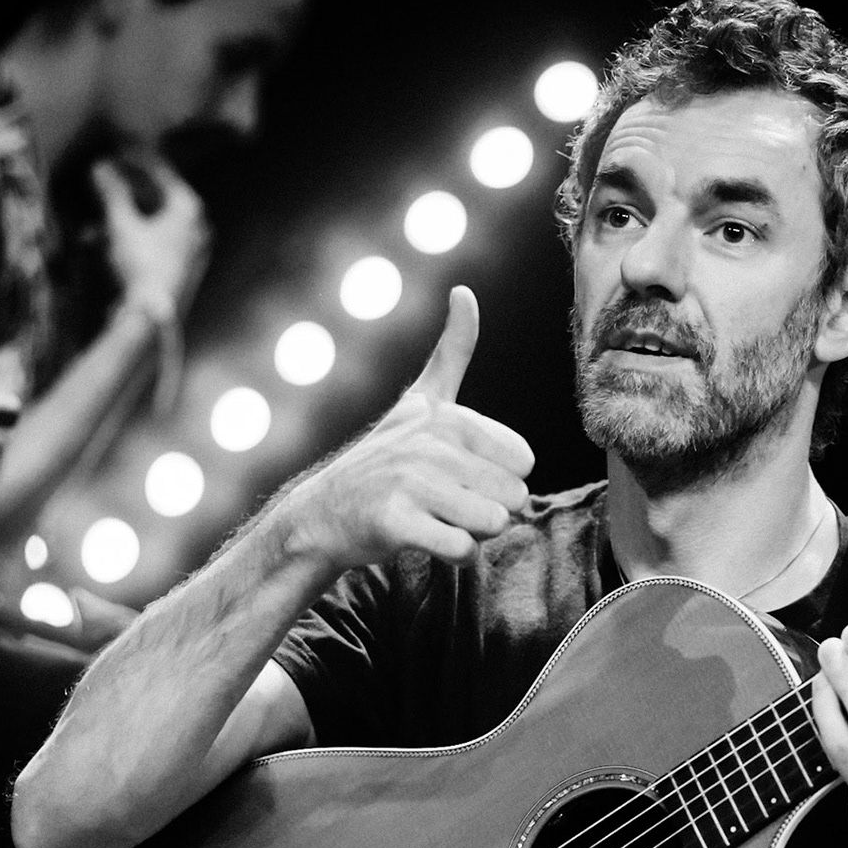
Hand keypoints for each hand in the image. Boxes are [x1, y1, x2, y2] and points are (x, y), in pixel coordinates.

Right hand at [92, 154, 209, 315]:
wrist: (156, 315)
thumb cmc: (143, 265)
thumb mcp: (123, 224)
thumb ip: (112, 193)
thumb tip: (100, 167)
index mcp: (189, 208)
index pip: (161, 171)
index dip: (135, 158)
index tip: (116, 148)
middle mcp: (197, 224)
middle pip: (158, 195)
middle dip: (126, 187)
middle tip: (103, 175)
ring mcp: (192, 246)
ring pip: (154, 218)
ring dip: (123, 213)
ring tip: (97, 213)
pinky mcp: (182, 265)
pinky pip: (155, 239)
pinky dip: (131, 234)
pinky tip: (103, 240)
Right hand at [275, 287, 534, 572]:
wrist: (324, 514)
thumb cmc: (386, 461)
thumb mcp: (420, 400)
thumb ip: (452, 352)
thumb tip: (464, 291)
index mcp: (447, 416)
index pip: (524, 462)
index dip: (500, 478)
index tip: (460, 474)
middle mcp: (430, 443)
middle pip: (513, 496)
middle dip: (488, 510)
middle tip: (445, 503)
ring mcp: (411, 481)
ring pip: (492, 523)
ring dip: (473, 534)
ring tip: (436, 519)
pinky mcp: (395, 521)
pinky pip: (464, 549)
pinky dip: (456, 556)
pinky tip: (430, 542)